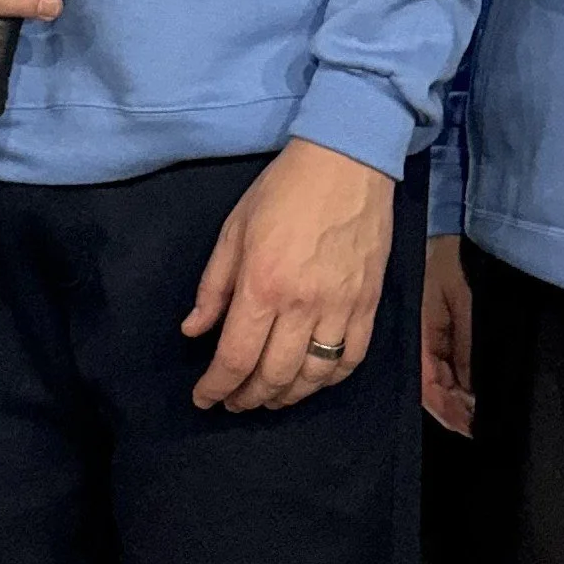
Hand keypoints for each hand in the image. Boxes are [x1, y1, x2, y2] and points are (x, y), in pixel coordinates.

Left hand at [182, 140, 395, 412]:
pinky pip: (352, 359)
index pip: (236, 357)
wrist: (347, 162)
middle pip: (274, 375)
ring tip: (268, 398)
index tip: (204, 398)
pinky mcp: (369, 304)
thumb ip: (213, 286)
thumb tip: (194, 330)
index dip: (216, 387)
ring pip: (314, 376)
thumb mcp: (233, 230)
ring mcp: (341, 307)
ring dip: (287, 397)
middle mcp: (302, 305)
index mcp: (262, 285)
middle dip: (248, 398)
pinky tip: (312, 380)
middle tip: (234, 401)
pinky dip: (329, 380)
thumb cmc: (283, 190)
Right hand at [420, 233, 474, 436]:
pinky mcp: (434, 331)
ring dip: (457, 400)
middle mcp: (419, 342)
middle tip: (483, 427)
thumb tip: (470, 390)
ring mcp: (426, 337)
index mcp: (420, 337)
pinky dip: (457, 383)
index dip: (449, 412)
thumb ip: (466, 346)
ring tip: (482, 416)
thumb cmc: (453, 261)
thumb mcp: (463, 301)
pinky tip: (472, 392)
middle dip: (454, 411)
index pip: (428, 388)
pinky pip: (441, 366)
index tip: (473, 429)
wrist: (446, 228)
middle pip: (431, 390)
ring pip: (437, 381)